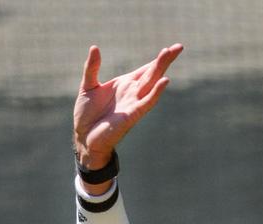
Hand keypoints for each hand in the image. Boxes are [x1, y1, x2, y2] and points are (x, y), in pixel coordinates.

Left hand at [73, 43, 182, 170]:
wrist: (83, 137)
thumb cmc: (87, 115)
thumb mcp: (88, 86)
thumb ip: (92, 68)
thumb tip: (95, 47)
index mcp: (125, 84)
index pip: (145, 69)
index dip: (157, 60)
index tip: (170, 49)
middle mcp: (132, 93)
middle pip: (152, 73)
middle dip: (164, 60)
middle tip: (179, 46)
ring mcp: (133, 104)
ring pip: (151, 83)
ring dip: (160, 69)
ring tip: (170, 54)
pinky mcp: (132, 116)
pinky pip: (146, 102)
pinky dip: (156, 92)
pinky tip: (164, 81)